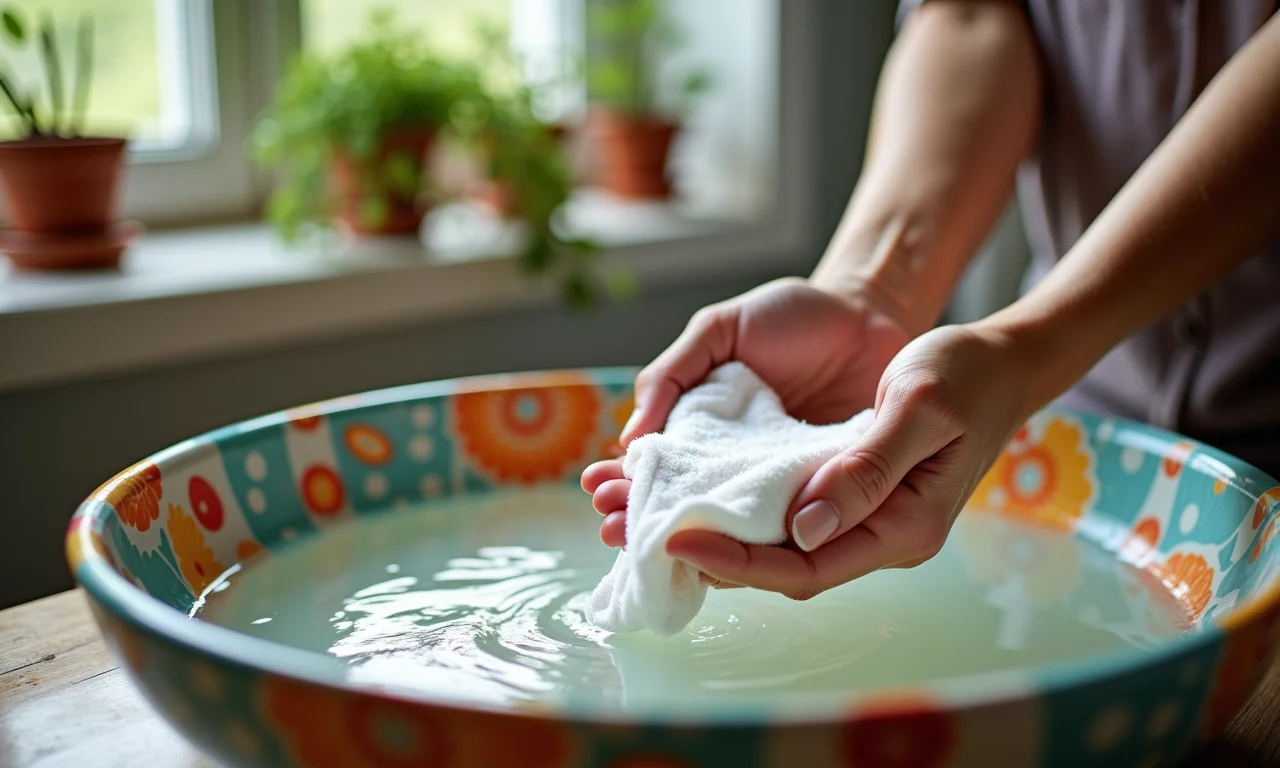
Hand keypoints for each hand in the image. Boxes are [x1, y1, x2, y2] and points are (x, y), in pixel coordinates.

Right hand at [582, 277, 913, 551]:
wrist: (871, 314)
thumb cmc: (791, 318)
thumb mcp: (719, 331)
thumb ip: (673, 374)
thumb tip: (629, 435)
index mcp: (703, 430)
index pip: (656, 466)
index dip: (624, 481)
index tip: (598, 493)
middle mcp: (736, 467)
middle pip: (683, 505)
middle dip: (642, 519)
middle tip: (613, 528)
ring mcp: (778, 487)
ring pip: (729, 529)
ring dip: (690, 544)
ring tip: (653, 548)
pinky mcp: (823, 496)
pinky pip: (788, 529)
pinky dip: (760, 547)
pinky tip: (728, 558)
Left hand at [656, 323, 1041, 598]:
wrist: (998, 362)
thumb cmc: (964, 374)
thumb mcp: (917, 406)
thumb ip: (866, 468)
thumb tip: (803, 527)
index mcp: (904, 526)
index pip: (806, 566)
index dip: (739, 562)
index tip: (678, 541)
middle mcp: (883, 536)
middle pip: (783, 567)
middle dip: (711, 557)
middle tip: (636, 534)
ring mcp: (868, 521)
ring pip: (781, 547)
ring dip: (719, 537)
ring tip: (648, 519)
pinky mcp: (853, 498)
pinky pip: (790, 518)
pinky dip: (743, 513)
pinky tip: (699, 497)